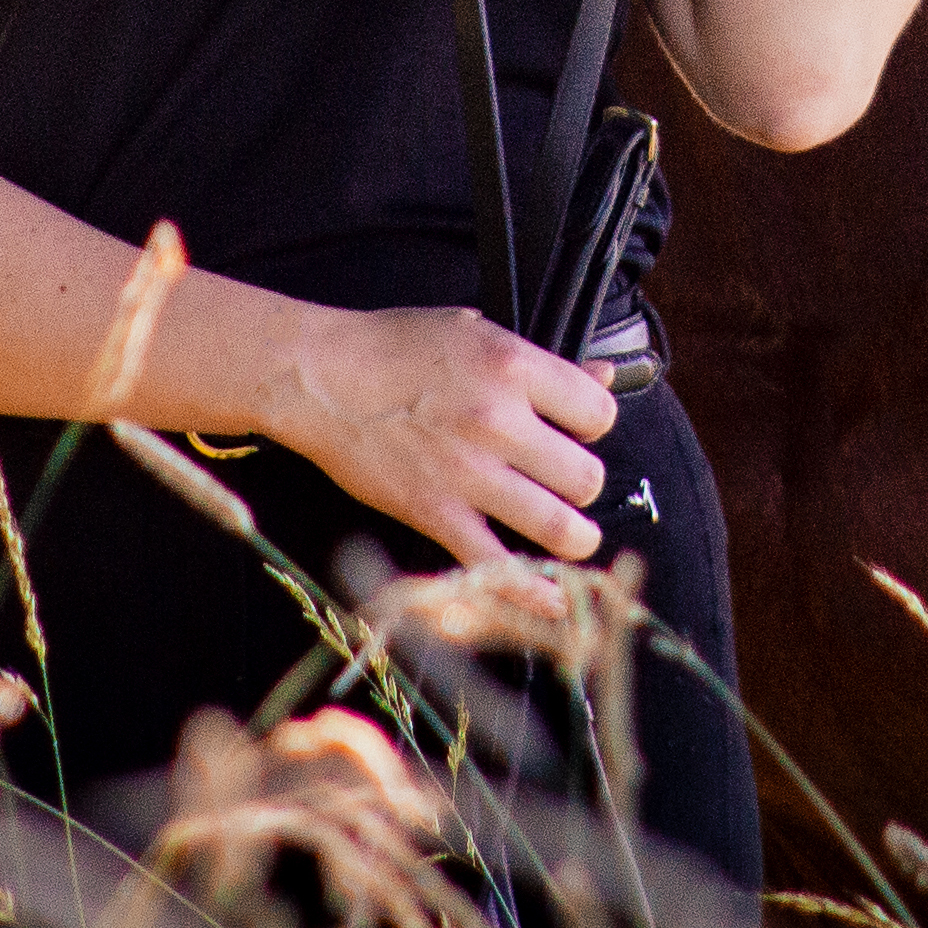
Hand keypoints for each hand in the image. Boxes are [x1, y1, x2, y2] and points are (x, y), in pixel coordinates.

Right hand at [263, 303, 616, 566]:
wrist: (322, 376)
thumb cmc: (394, 346)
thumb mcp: (475, 330)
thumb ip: (543, 361)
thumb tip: (605, 379)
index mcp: (513, 365)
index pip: (599, 413)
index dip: (593, 425)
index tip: (578, 431)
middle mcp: (499, 420)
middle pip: (586, 477)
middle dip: (583, 484)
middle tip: (566, 484)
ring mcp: (468, 472)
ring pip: (558, 526)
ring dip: (576, 539)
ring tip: (574, 537)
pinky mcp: (436, 513)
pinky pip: (497, 566)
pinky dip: (530, 591)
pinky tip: (551, 598)